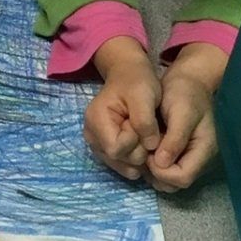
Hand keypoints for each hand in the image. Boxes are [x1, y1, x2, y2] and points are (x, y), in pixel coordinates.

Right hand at [85, 36, 161, 180]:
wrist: (129, 75)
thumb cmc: (136, 82)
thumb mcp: (144, 95)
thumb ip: (145, 121)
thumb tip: (150, 146)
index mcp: (96, 120)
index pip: (116, 149)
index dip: (134, 142)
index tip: (143, 126)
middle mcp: (91, 135)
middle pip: (117, 159)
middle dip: (138, 149)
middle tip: (146, 130)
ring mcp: (96, 144)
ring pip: (120, 164)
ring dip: (137, 155)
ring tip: (144, 136)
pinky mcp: (104, 149)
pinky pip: (121, 164)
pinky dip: (134, 159)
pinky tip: (142, 145)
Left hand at [149, 43, 224, 189]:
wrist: (188, 80)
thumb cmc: (185, 92)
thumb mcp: (181, 111)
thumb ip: (174, 138)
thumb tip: (162, 163)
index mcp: (205, 149)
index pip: (183, 177)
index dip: (162, 172)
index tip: (147, 155)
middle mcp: (199, 158)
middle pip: (176, 183)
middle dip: (156, 174)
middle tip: (142, 154)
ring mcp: (190, 157)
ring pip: (170, 180)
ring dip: (153, 172)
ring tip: (142, 151)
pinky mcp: (181, 154)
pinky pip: (167, 170)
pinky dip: (154, 165)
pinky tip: (145, 150)